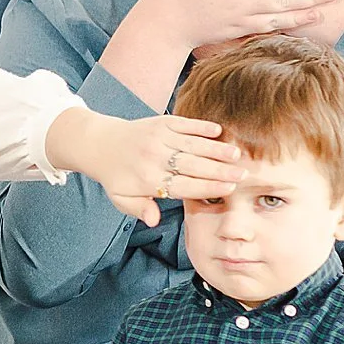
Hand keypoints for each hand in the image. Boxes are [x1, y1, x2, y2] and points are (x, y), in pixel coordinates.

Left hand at [47, 107, 243, 227]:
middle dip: (220, 171)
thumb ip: (140, 209)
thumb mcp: (122, 199)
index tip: (230, 189)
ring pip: (192, 145)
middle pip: (193, 166)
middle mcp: (154, 158)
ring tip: (237, 154)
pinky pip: (184, 124)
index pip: (184, 186)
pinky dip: (201, 127)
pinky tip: (219, 131)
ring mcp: (158, 138)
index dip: (208, 188)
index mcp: (148, 180)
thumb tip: (153, 221)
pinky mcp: (160, 122)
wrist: (99, 143)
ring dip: (216, 149)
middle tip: (244, 174)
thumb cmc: (116, 176)